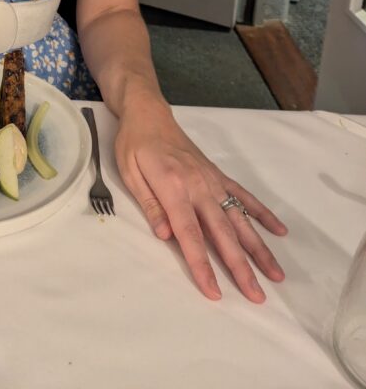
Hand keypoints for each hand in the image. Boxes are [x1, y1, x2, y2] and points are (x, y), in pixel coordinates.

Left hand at [114, 97, 287, 302]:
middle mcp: (199, 186)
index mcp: (173, 187)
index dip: (202, 265)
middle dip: (240, 267)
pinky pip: (244, 196)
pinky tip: (279, 231)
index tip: (215, 292)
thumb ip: (150, 204)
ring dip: (259, 248)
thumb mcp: (130, 173)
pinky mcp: (218, 175)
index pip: (190, 234)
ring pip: (240, 219)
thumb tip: (166, 235)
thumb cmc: (134, 144)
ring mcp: (212, 180)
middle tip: (257, 296)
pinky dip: (262, 213)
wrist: (149, 113)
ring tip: (276, 274)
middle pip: (222, 233)